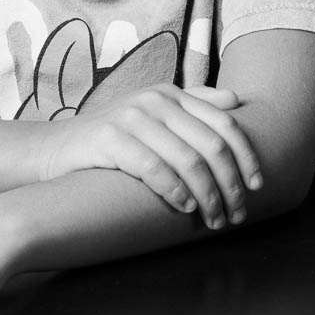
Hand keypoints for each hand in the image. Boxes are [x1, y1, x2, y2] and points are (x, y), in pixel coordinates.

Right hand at [40, 85, 261, 229]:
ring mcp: (132, 117)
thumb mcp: (155, 114)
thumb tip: (237, 101)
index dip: (247, 157)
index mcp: (173, 94)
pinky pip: (153, 168)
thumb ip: (194, 105)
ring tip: (214, 220)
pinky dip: (175, 191)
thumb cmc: (114, 137)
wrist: (55, 149)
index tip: (258, 186)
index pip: (225, 124)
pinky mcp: (109, 138)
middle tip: (238, 214)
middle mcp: (156, 100)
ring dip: (208, 196)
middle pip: (211, 145)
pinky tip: (185, 208)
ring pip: (188, 160)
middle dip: (231, 184)